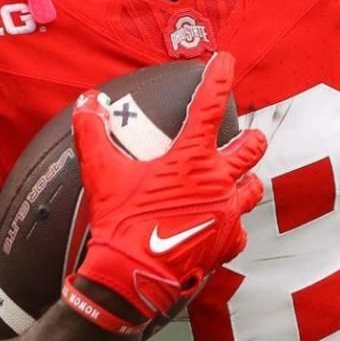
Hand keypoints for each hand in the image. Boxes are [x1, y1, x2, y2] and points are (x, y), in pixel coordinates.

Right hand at [68, 53, 267, 326]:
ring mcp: (227, 215)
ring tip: (243, 179)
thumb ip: (92, 133)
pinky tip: (224, 224)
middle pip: (250, 149)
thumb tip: (86, 102)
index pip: (209, 105)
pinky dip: (234, 223)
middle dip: (251, 139)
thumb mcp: (101, 174)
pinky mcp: (227, 244)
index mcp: (190, 159)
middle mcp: (218, 182)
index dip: (219, 77)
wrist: (132, 280)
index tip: (227, 59)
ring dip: (247, 180)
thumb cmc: (119, 224)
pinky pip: (240, 229)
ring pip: (253, 189)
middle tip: (250, 135)